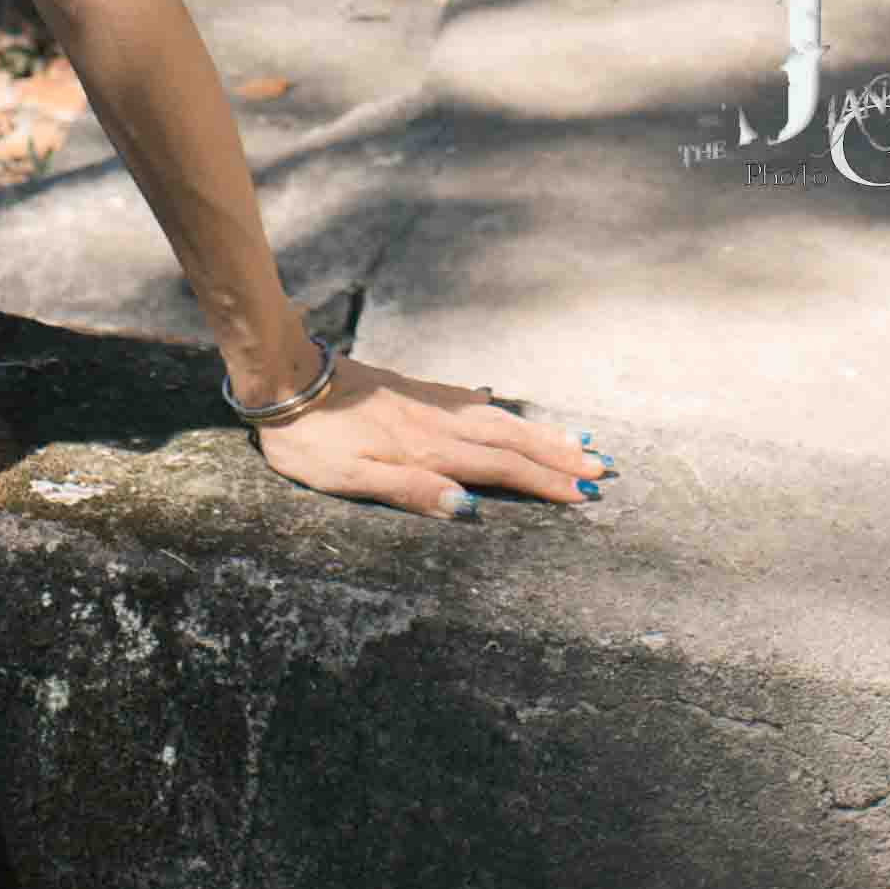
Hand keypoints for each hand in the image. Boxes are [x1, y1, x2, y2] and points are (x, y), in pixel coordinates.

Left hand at [242, 346, 615, 519]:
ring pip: (497, 420)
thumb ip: (411, 491)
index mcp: (429, 451)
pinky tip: (504, 409)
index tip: (585, 493)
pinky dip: (499, 410)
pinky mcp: (414, 391)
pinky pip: (471, 402)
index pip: (501, 469)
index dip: (544, 482)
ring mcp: (430, 404)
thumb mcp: (351, 479)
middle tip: (602, 468)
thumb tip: (469, 509)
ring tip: (575, 441)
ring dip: (539, 433)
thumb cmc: (312, 440)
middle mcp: (439, 425)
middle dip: (558, 458)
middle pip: (511, 442)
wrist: (287, 379)